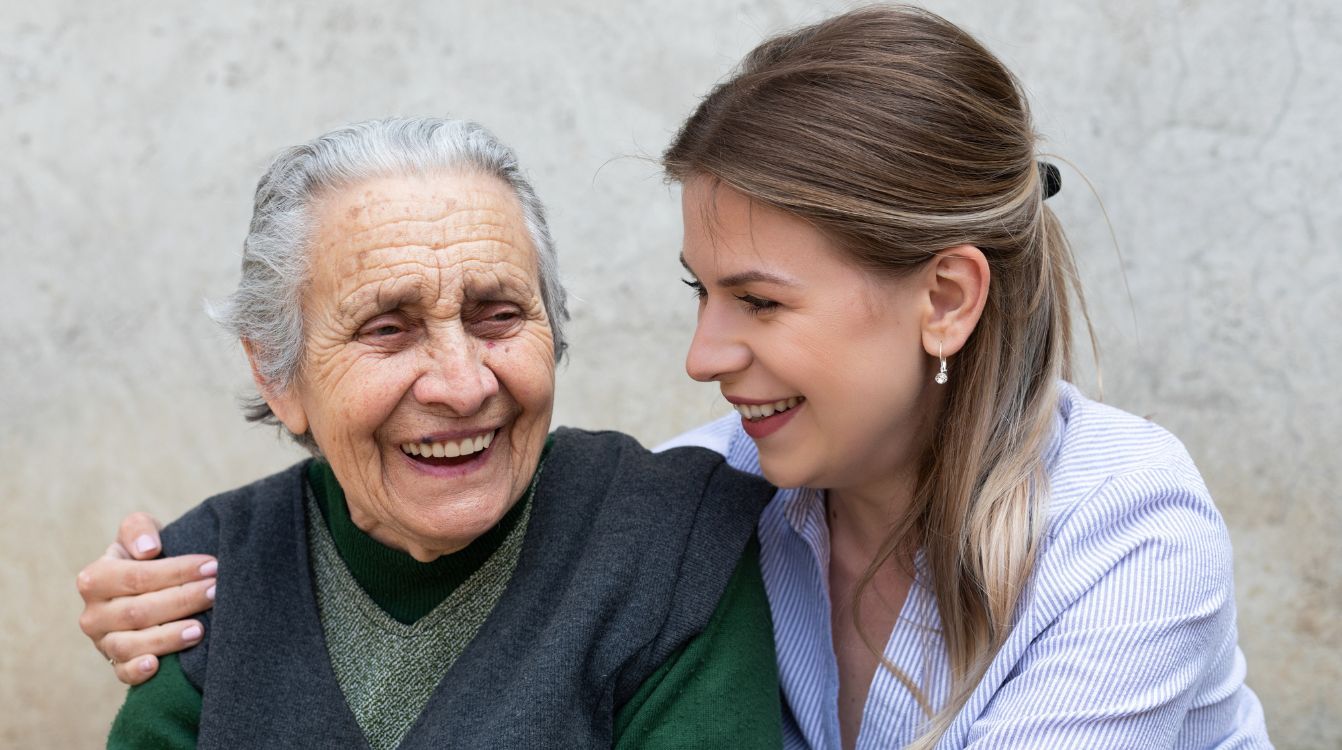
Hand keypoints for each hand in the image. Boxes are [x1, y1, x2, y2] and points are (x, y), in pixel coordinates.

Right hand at [76, 512, 216, 684]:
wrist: (146, 589)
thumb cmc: (147, 557)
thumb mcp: (139, 534)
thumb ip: (138, 529)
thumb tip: (147, 549)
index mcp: (95, 579)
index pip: (136, 577)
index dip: (177, 571)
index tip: (212, 565)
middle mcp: (93, 614)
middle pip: (138, 611)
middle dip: (183, 601)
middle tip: (216, 591)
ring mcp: (103, 642)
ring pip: (130, 644)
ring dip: (168, 638)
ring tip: (201, 628)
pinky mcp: (116, 664)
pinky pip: (123, 673)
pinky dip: (138, 671)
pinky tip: (157, 665)